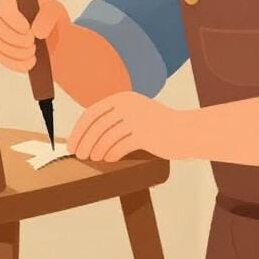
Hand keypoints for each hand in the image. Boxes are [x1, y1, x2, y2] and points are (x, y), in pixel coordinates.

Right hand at [0, 0, 69, 72]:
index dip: (12, 18)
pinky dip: (17, 63)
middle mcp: (3, 18)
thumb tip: (36, 31)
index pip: (4, 6)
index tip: (27, 28)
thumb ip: (47, 16)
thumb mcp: (55, 12)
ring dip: (19, 52)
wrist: (55, 41)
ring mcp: (1, 36)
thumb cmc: (52, 21)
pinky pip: (2, 59)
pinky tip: (31, 61)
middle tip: (33, 43)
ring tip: (34, 51)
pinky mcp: (2, 52)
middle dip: (17, 39)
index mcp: (14, 2)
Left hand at [68, 91, 187, 161]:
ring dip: (97, 151)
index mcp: (122, 98)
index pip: (92, 113)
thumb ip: (115, 117)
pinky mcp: (145, 134)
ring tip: (95, 159)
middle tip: (80, 156)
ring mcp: (137, 119)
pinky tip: (109, 160)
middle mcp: (128, 105)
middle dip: (85, 143)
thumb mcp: (135, 112)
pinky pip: (120, 146)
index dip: (79, 130)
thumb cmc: (158, 126)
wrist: (186, 131)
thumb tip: (86, 135)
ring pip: (106, 138)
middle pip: (96, 126)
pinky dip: (111, 155)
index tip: (72, 144)